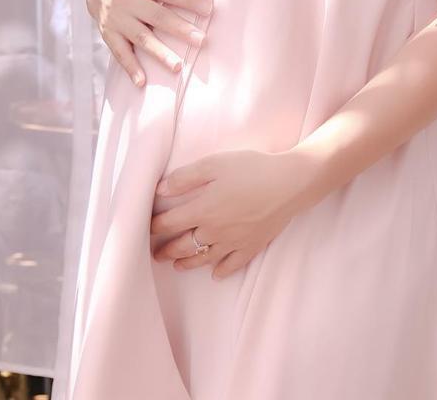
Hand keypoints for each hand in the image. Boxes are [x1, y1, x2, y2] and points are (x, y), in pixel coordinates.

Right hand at [86, 0, 212, 86]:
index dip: (188, 0)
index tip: (209, 10)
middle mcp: (127, 0)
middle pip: (157, 16)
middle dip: (180, 29)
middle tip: (201, 40)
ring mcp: (117, 19)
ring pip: (140, 37)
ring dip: (159, 53)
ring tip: (178, 67)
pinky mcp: (109, 34)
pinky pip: (119, 52)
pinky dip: (130, 68)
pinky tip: (142, 82)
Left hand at [150, 148, 312, 279]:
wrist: (289, 183)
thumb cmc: (251, 169)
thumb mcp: (215, 163)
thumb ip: (186, 177)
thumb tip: (161, 190)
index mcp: (202, 210)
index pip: (170, 223)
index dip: (156, 226)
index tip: (147, 228)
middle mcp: (215, 231)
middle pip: (184, 245)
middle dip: (167, 250)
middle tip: (157, 254)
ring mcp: (234, 242)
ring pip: (204, 258)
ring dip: (188, 263)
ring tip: (178, 265)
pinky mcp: (252, 246)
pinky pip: (233, 264)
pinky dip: (222, 271)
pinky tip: (215, 273)